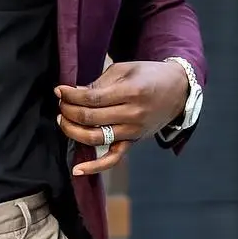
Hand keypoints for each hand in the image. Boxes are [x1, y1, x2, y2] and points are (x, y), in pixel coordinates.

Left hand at [55, 60, 188, 175]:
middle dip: (68, 111)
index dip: (71, 95)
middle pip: (90, 118)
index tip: (59, 90)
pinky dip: (94, 167)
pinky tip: (77, 170)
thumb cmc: (149, 75)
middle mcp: (132, 114)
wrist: (178, 90)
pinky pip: (112, 159)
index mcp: (131, 92)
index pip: (92, 98)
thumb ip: (100, 82)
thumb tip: (74, 93)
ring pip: (95, 138)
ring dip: (72, 131)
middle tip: (61, 103)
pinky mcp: (133, 142)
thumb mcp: (125, 69)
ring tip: (63, 120)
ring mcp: (132, 132)